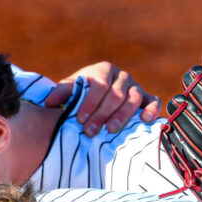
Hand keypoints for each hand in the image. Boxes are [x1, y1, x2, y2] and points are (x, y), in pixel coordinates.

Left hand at [44, 61, 160, 135]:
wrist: (97, 95)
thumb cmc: (81, 93)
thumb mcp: (70, 90)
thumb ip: (60, 93)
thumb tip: (49, 103)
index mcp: (103, 70)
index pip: (99, 85)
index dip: (90, 102)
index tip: (80, 119)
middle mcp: (121, 76)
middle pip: (115, 95)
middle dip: (102, 114)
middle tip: (91, 132)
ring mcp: (135, 86)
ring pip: (133, 99)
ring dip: (123, 115)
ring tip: (111, 130)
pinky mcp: (147, 97)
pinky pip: (153, 101)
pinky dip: (151, 109)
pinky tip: (144, 120)